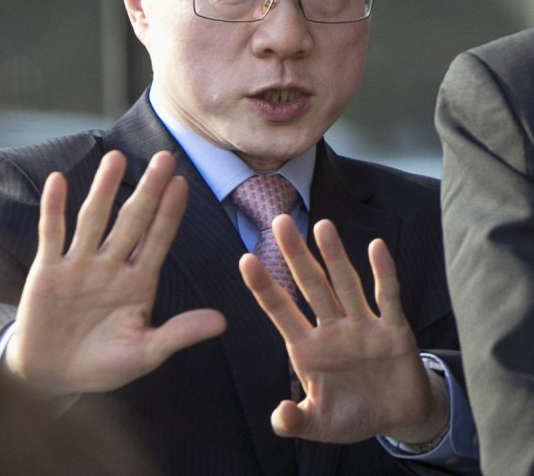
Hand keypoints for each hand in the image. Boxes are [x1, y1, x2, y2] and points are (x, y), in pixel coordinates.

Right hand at [6, 150, 226, 396]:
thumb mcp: (144, 354)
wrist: (52, 377)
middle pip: (131, 221)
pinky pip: (51, 234)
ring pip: (94, 219)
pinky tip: (58, 180)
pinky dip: (53, 207)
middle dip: (148, 190)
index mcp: (137, 284)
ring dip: (104, 189)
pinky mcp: (48, 271)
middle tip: (164, 157)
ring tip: (117, 158)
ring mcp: (78, 265)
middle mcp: (110, 267)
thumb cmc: (101, 366)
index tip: (183, 183)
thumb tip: (222, 321)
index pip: (157, 240)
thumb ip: (178, 334)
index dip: (170, 213)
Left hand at [238, 215, 447, 444]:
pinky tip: (377, 247)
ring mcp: (362, 326)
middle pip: (310, 285)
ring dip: (335, 256)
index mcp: (307, 349)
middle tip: (279, 220)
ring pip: (345, 284)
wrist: (398, 418)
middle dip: (295, 255)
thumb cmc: (351, 416)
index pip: (280, 310)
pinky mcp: (394, 331)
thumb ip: (296, 422)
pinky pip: (388, 298)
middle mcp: (332, 329)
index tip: (245, 258)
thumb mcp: (320, 424)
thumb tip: (278, 417)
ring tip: (322, 225)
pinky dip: (384, 274)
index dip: (264, 287)